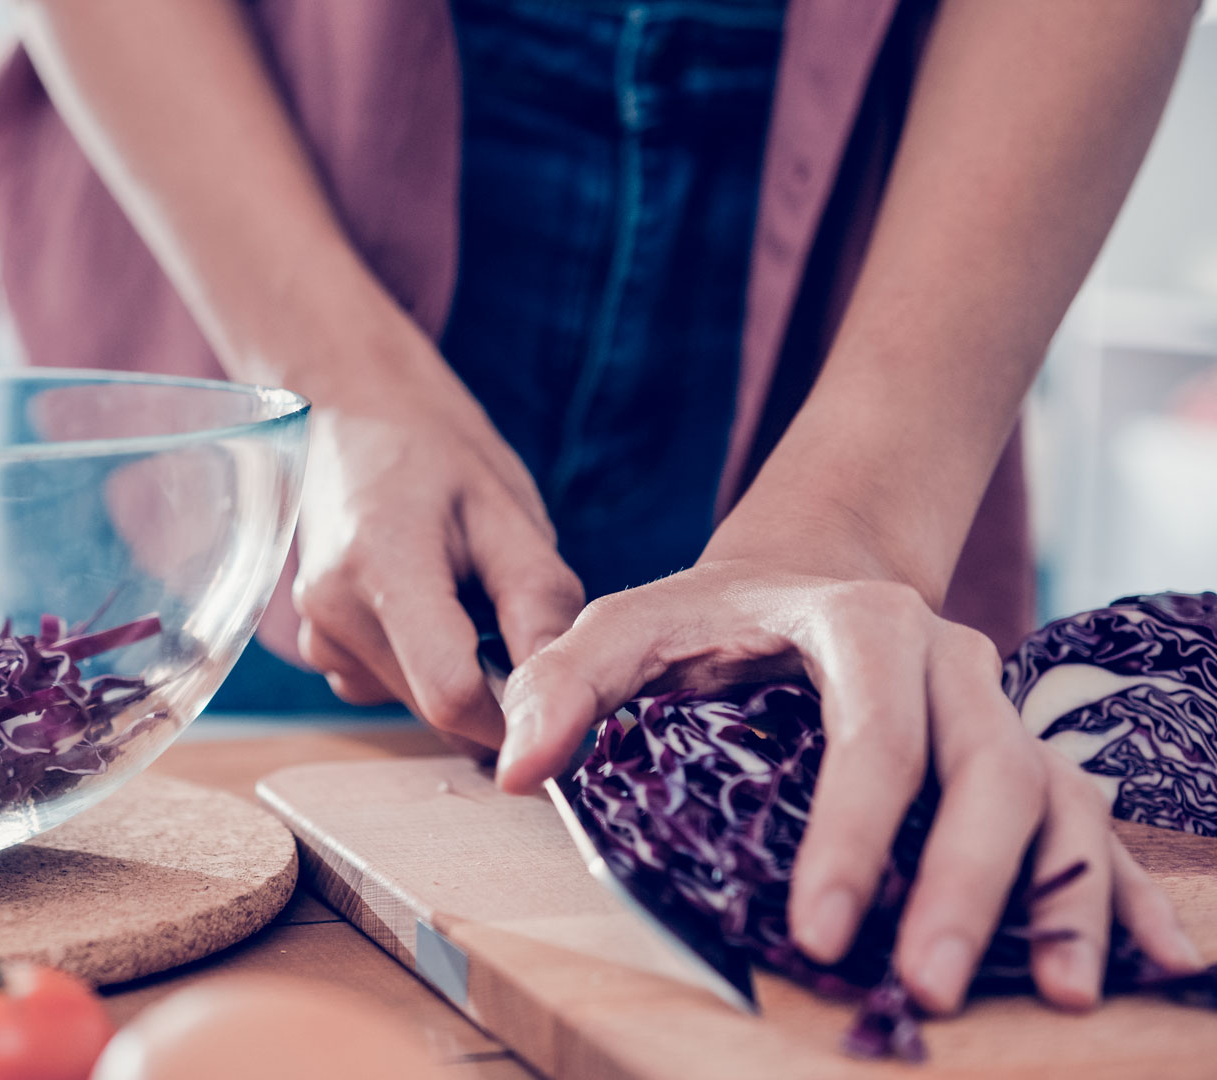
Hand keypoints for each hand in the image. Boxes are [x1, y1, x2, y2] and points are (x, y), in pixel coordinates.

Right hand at [290, 321, 585, 747]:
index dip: (514, 714)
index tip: (558, 695)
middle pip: (435, 707)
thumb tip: (561, 699)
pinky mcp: (318, 643)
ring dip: (461, 676)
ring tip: (468, 596)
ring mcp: (317, 632)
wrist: (352, 411)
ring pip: (415, 704)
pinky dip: (426, 666)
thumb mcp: (506, 511)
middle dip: (494, 689)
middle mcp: (334, 613)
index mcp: (382, 568)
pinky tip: (434, 606)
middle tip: (518, 620)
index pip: (450, 694)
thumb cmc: (436, 450)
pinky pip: (389, 687)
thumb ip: (538, 603)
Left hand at [494, 559, 1206, 1012]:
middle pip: (987, 773)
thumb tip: (514, 765)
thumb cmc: (706, 617)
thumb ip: (563, 683)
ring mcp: (998, 711)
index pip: (873, 734)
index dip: (856, 831)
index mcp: (861, 624)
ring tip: (1053, 991)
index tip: (822, 925)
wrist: (800, 576)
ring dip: (1061, 897)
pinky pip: (1090, 823)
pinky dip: (1118, 892)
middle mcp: (952, 663)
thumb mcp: (624, 624)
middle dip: (960, 884)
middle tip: (922, 981)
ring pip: (1056, 800)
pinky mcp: (1022, 758)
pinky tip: (1151, 961)